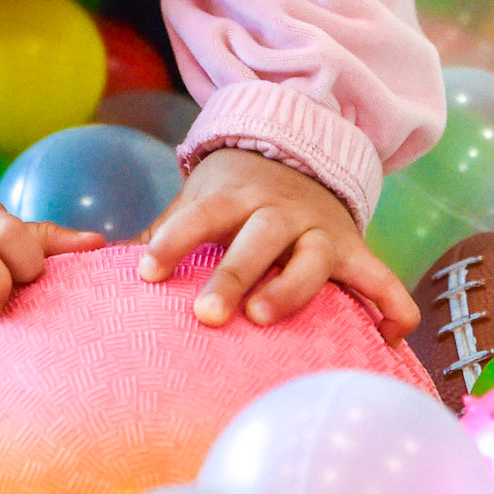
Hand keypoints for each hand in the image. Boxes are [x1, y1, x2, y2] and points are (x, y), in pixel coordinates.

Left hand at [138, 147, 417, 342]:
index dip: (174, 240)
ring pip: (312, 257)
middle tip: (206, 314)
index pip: (199, 216)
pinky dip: (391, 303)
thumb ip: (161, 234)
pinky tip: (392, 338)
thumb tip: (101, 269)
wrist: (294, 155)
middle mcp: (278, 211)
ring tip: (266, 320)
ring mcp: (319, 228)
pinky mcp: (352, 248)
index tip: (148, 273)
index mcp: (233, 197)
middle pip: (257, 240)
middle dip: (233, 275)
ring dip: (292, 288)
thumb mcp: (197, 202)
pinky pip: (378, 276)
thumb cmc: (232, 197)